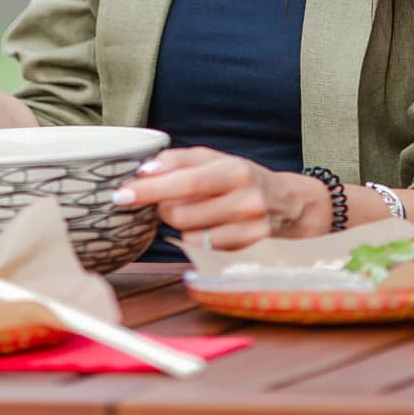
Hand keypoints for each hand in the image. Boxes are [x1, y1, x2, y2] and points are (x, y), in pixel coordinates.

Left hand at [112, 147, 326, 248]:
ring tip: (190, 213)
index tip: (122, 192)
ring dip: (178, 226)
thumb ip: (180, 160)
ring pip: (189, 236)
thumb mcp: (218, 159)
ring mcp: (248, 232)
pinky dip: (195, 242)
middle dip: (162, 208)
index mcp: (234, 171)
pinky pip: (203, 253)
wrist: (291, 206)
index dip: (151, 189)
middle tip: (165, 201)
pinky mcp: (246, 255)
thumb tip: (144, 169)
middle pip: (180, 213)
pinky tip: (206, 230)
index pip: (185, 181)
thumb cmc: (244, 179)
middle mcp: (245, 202)